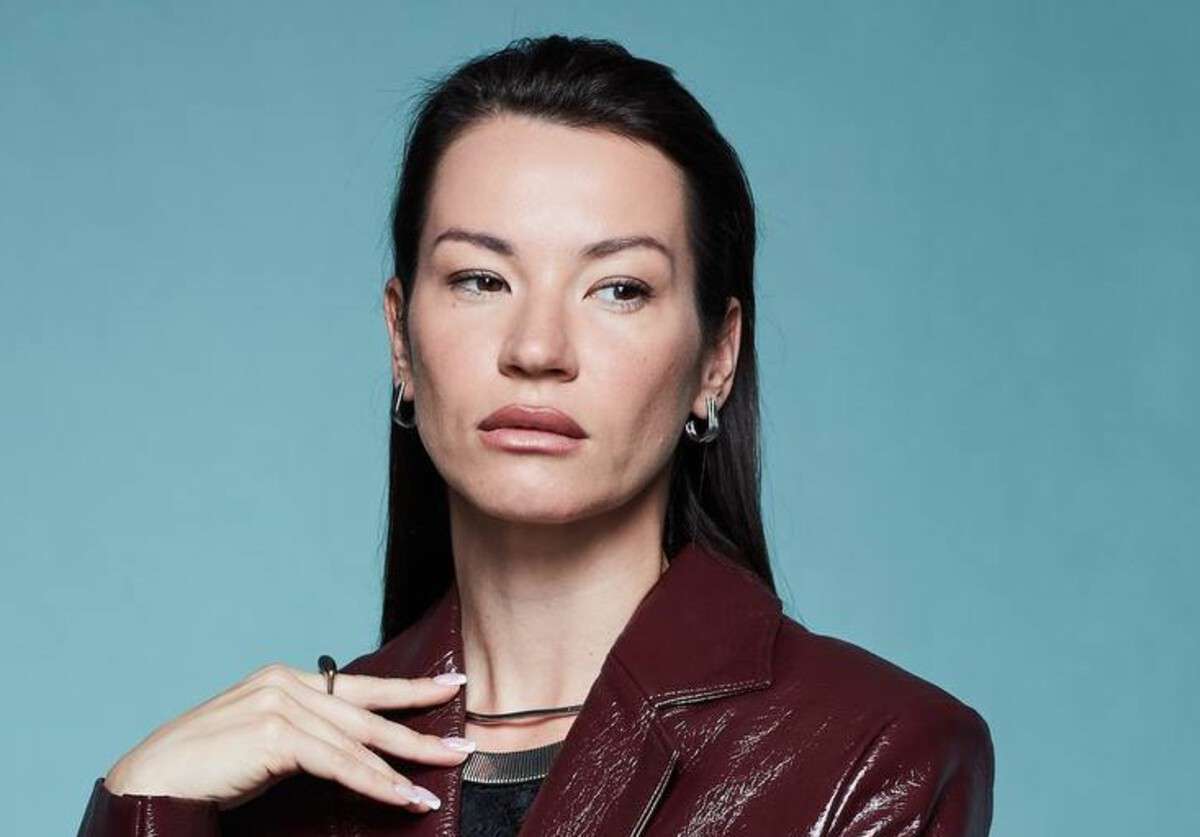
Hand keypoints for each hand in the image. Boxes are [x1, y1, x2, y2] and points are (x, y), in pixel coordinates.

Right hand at [102, 662, 472, 812]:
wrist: (152, 780)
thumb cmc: (209, 769)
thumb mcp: (268, 743)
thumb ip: (308, 736)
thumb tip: (356, 749)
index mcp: (285, 678)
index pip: (359, 685)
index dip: (408, 688)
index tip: (450, 687)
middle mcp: (285, 682)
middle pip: (368, 710)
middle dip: (420, 728)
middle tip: (464, 741)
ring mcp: (279, 703)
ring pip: (358, 740)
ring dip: (403, 767)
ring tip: (438, 784)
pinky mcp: (274, 732)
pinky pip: (338, 762)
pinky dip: (374, 781)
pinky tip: (402, 795)